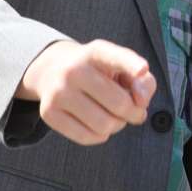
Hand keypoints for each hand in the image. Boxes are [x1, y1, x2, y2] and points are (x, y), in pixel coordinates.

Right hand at [16, 39, 155, 145]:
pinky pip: (87, 137)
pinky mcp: (48, 113)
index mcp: (96, 52)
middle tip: (133, 112)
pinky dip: (100, 136)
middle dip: (134, 113)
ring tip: (114, 117)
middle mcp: (74, 69)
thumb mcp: (122, 67)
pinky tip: (98, 125)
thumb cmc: (100, 72)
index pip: (116, 57)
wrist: (53, 70)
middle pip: (119, 104)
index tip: (142, 69)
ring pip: (104, 125)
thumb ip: (143, 82)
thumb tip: (140, 103)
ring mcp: (58, 92)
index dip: (131, 64)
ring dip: (117, 126)